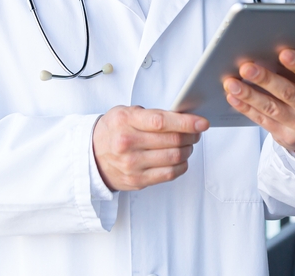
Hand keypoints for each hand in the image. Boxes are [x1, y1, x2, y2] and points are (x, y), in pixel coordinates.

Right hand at [92, 106, 208, 191]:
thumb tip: (183, 117)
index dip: (186, 122)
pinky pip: (168, 174)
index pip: (161, 121)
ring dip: (188, 150)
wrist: (91, 156)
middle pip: (172, 140)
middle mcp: (127, 143)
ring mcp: (132, 164)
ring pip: (174, 157)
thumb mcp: (125, 113)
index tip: (202, 122)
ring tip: (188, 144)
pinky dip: (181, 165)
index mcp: (125, 121)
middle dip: (191, 136)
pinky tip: (181, 159)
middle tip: (196, 132)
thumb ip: (151, 114)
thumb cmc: (113, 130)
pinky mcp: (137, 180)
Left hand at [224, 46, 294, 163]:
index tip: (283, 52)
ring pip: (272, 108)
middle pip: (289, 93)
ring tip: (231, 82)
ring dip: (250, 94)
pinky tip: (233, 97)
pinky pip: (263, 121)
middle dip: (266, 79)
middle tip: (246, 66)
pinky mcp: (286, 138)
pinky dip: (246, 108)